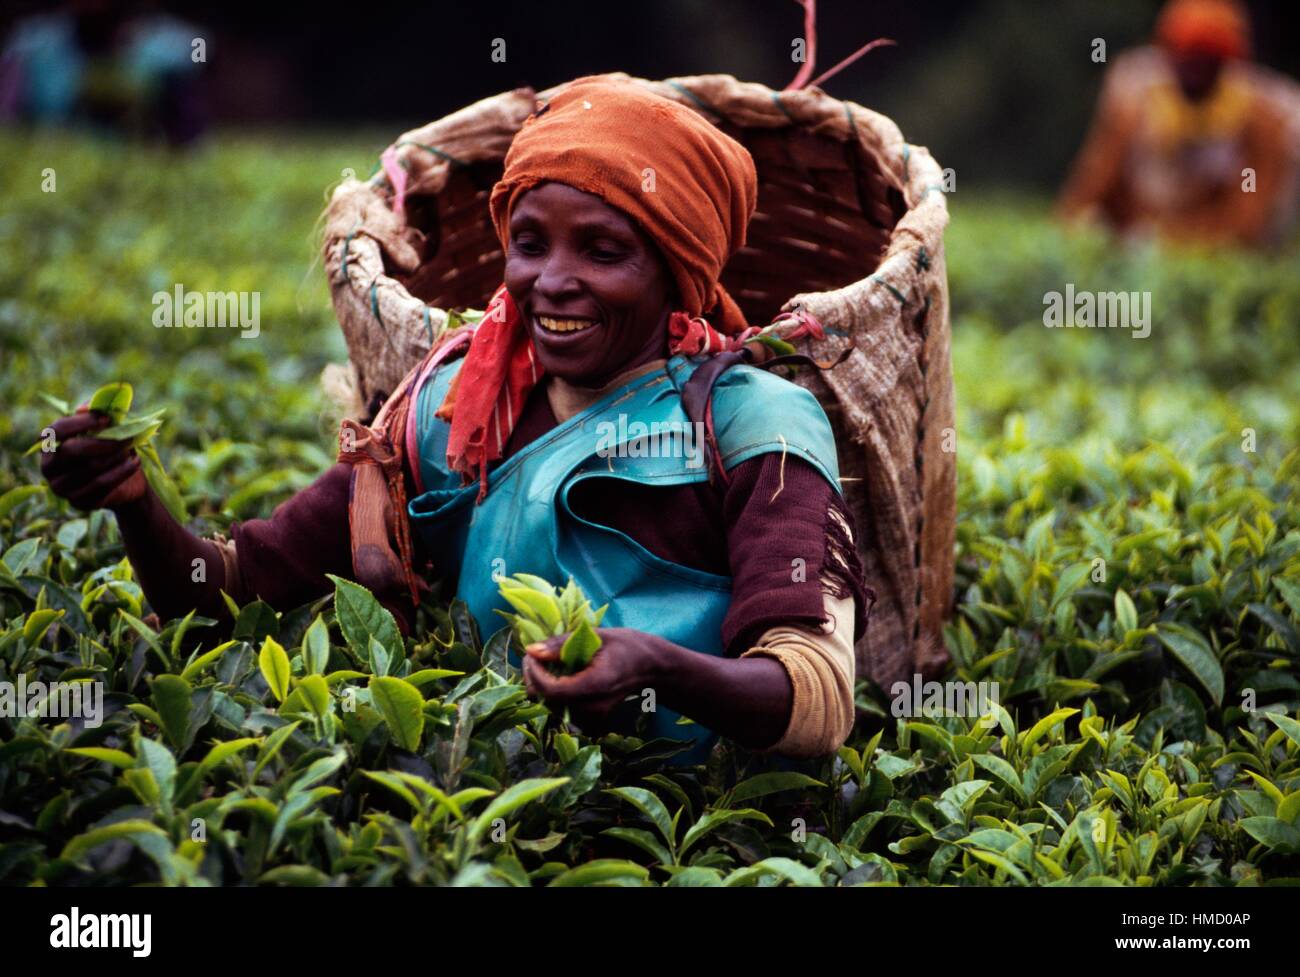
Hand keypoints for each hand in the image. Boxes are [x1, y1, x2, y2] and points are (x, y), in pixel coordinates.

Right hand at [39, 409, 146, 511]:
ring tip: (131, 450)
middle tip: (127, 438)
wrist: (126, 482)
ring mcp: (61, 488)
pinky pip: (102, 485)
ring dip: (117, 456)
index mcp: (50, 445)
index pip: (55, 431)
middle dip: (104, 442)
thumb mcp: (107, 427)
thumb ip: (97, 412)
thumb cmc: (111, 449)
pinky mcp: (79, 502)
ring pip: (91, 468)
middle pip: (72, 450)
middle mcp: (49, 467)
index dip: (81, 423)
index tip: (106, 419)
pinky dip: (122, 471)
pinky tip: (134, 462)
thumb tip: (84, 408)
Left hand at [521, 627, 663, 734]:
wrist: (651, 669)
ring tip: (551, 664)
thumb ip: (562, 644)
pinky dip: (553, 694)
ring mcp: (592, 719)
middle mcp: (593, 709)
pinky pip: (560, 710)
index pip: (552, 690)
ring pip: (550, 707)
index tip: (532, 655)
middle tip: (537, 656)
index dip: (534, 674)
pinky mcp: (589, 723)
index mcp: (596, 685)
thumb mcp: (597, 636)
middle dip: (534, 679)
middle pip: (547, 702)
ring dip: (542, 686)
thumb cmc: (627, 647)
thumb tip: (531, 651)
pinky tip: (561, 676)